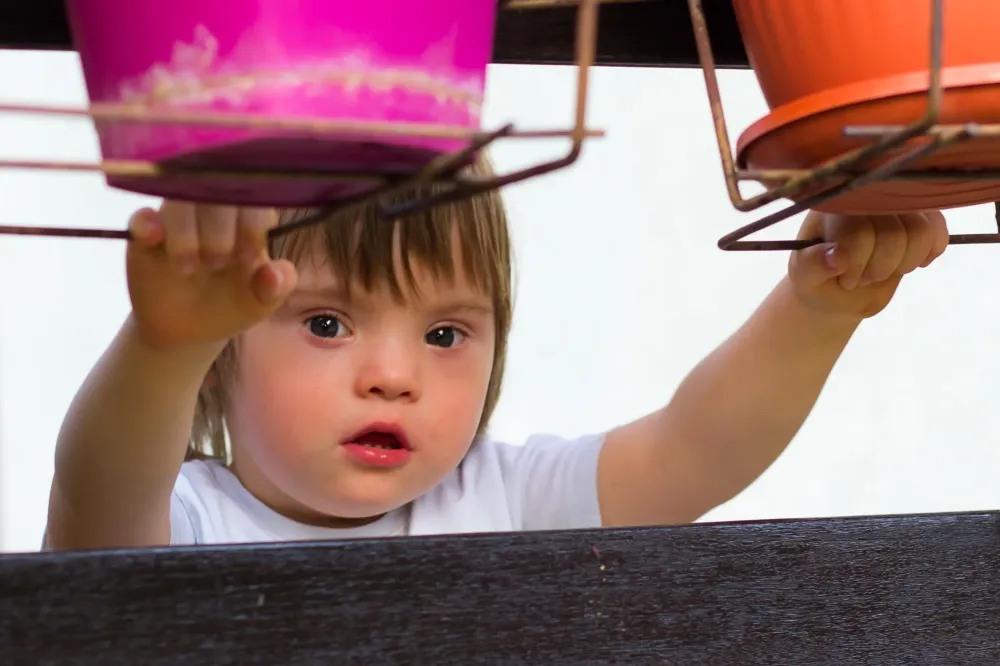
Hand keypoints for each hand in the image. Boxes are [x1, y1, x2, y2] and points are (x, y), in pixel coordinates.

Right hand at [126, 201, 297, 349]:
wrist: (189, 330)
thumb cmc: (232, 304)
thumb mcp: (261, 302)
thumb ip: (276, 287)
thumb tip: (275, 274)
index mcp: (249, 219)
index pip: (255, 201)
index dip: (251, 224)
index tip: (247, 257)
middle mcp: (214, 211)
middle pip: (215, 192)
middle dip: (218, 229)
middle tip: (216, 264)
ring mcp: (179, 218)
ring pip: (179, 201)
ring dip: (183, 231)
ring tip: (187, 268)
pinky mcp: (146, 233)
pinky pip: (142, 216)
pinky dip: (146, 223)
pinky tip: (153, 238)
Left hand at [787, 210, 948, 318]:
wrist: (840, 290)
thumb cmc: (818, 278)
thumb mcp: (806, 277)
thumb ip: (814, 265)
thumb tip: (838, 256)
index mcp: (830, 207)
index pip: (859, 231)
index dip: (857, 263)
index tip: (845, 280)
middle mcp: (862, 197)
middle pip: (894, 232)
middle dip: (880, 267)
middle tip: (862, 277)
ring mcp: (893, 203)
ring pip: (921, 230)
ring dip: (904, 262)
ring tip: (882, 271)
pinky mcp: (918, 214)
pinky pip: (938, 226)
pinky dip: (930, 250)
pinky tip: (913, 263)